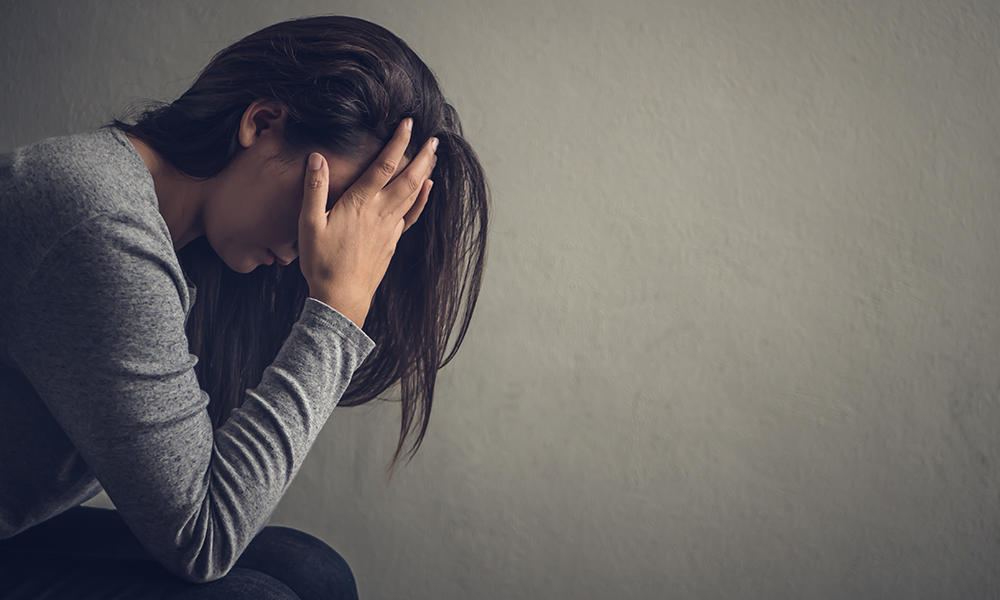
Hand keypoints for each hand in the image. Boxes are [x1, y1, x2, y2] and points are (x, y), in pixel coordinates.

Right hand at [298, 119, 436, 326]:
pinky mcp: (392, 241)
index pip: (384, 165)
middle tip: (433, 137)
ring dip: (425, 173)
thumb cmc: (321, 262)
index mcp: (360, 204)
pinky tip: (427, 189)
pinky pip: (411, 214)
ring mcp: (389, 227)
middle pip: (408, 178)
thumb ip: (314, 189)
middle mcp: (380, 212)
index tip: (408, 124)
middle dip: (422, 156)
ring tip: (433, 156)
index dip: (398, 142)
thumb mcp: (309, 224)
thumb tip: (317, 158)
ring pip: (413, 194)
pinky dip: (421, 199)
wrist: (341, 297)